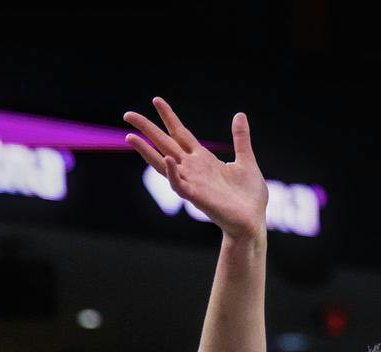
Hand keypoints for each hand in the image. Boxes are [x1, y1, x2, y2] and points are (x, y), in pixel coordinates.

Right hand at [123, 101, 267, 238]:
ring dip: (146, 151)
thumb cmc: (248, 197)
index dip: (168, 116)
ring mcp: (192, 183)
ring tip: (130, 138)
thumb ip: (240, 139)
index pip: (179, 133)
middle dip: (146, 129)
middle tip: (127, 114)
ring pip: (162, 164)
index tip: (156, 100)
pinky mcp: (197, 198)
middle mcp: (192, 169)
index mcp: (202, 159)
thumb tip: (239, 115)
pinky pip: (180, 185)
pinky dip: (172, 173)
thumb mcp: (246, 160)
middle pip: (164, 144)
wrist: (252, 221)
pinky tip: (167, 160)